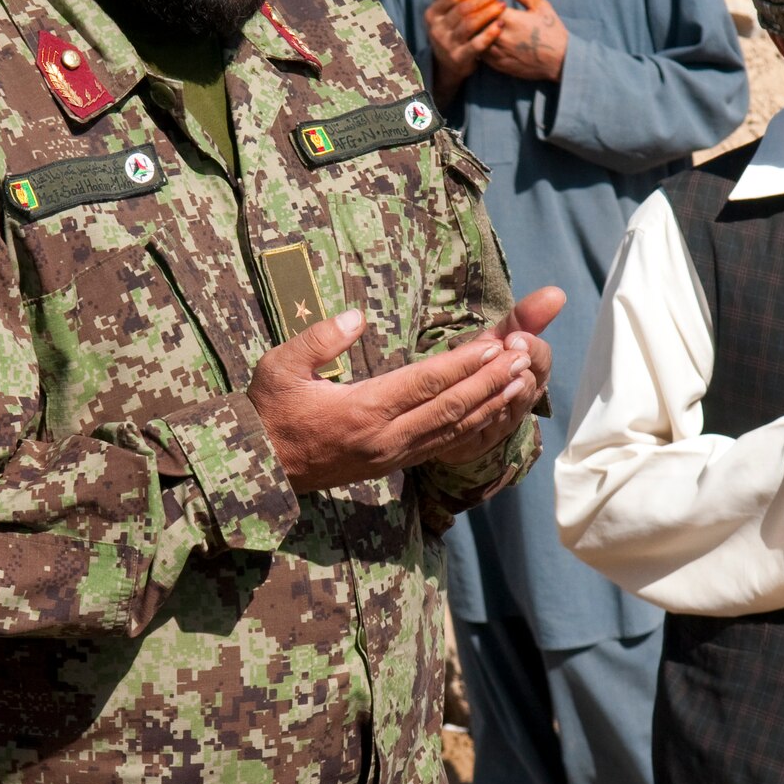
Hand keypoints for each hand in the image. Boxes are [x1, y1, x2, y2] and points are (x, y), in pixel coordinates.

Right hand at [249, 305, 546, 494]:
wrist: (260, 466)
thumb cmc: (268, 410)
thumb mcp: (280, 366)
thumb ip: (319, 339)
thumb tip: (357, 316)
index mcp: (361, 410)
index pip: (424, 384)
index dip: (463, 365)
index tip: (495, 345)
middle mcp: (384, 438)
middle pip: (450, 408)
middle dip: (490, 382)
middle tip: (524, 358)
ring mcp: (391, 456)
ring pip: (452, 431)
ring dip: (490, 406)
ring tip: (522, 382)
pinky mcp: (392, 465)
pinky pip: (442, 446)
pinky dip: (473, 429)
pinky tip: (494, 413)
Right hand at [423, 0, 506, 108]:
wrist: (448, 63)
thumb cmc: (450, 30)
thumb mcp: (441, 12)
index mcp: (432, 15)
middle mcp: (436, 30)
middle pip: (463, 9)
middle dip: (482, 0)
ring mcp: (447, 45)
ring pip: (470, 24)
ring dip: (489, 13)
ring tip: (502, 6)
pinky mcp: (460, 59)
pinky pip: (477, 44)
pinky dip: (490, 34)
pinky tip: (500, 25)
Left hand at [432, 286, 563, 465]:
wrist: (451, 406)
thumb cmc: (480, 365)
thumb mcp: (497, 339)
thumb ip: (524, 318)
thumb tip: (558, 293)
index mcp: (530, 371)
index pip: (541, 358)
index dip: (531, 348)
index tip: (515, 337)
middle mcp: (522, 399)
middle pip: (530, 386)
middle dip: (517, 371)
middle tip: (506, 354)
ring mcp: (503, 421)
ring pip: (508, 409)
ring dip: (500, 392)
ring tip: (491, 378)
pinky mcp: (480, 439)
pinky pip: (482, 429)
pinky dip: (478, 415)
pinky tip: (470, 403)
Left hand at [479, 0, 568, 82]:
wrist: (560, 61)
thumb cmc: (552, 30)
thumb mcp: (539, 5)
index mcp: (511, 19)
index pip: (482, 5)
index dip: (481, 1)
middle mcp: (501, 36)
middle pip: (475, 22)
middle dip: (474, 15)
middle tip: (477, 11)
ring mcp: (498, 52)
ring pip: (474, 39)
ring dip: (474, 31)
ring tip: (480, 26)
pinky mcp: (498, 65)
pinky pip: (480, 53)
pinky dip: (478, 44)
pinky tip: (484, 39)